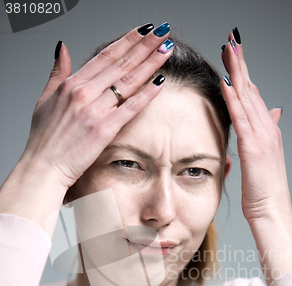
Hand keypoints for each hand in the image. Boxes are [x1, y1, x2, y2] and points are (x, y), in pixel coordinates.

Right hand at [19, 23, 172, 189]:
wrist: (43, 166)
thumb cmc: (44, 138)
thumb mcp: (44, 99)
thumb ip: (57, 72)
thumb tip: (63, 48)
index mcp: (71, 84)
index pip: (105, 55)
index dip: (127, 41)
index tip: (143, 31)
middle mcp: (84, 92)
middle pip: (121, 63)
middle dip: (145, 45)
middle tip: (163, 33)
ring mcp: (94, 110)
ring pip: (128, 81)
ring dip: (150, 63)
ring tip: (167, 49)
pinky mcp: (104, 129)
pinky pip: (130, 107)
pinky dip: (146, 93)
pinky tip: (160, 81)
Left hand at [220, 31, 291, 225]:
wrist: (271, 211)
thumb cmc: (263, 192)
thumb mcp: (263, 160)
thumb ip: (264, 134)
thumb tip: (273, 113)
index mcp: (266, 132)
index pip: (254, 97)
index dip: (244, 75)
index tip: (235, 56)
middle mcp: (267, 129)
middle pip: (251, 90)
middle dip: (241, 65)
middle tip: (232, 41)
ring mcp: (262, 136)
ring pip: (248, 97)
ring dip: (238, 72)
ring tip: (229, 50)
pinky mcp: (254, 147)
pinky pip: (241, 117)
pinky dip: (233, 98)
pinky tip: (226, 82)